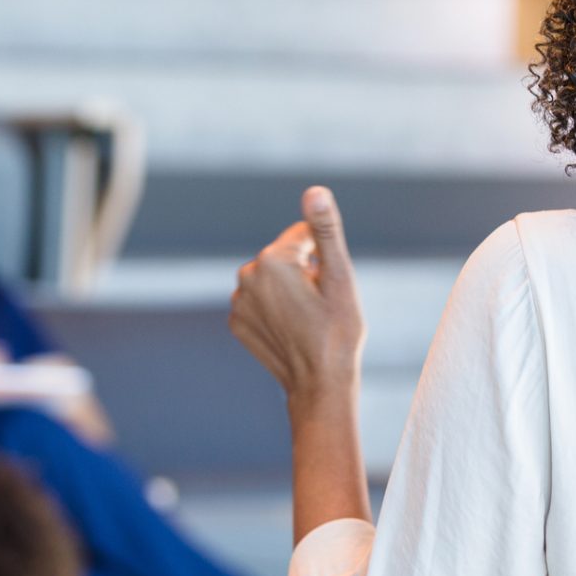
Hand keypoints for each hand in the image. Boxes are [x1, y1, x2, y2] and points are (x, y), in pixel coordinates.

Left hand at [230, 186, 366, 409]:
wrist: (319, 384)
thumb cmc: (337, 331)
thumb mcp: (339, 277)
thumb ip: (325, 230)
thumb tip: (315, 191)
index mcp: (272, 259)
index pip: (306, 236)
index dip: (325, 259)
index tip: (328, 288)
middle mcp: (247, 276)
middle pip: (286, 257)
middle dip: (305, 273)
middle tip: (319, 307)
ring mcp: (237, 301)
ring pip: (273, 280)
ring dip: (290, 292)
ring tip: (305, 320)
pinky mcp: (236, 321)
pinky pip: (261, 303)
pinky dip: (275, 310)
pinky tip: (289, 330)